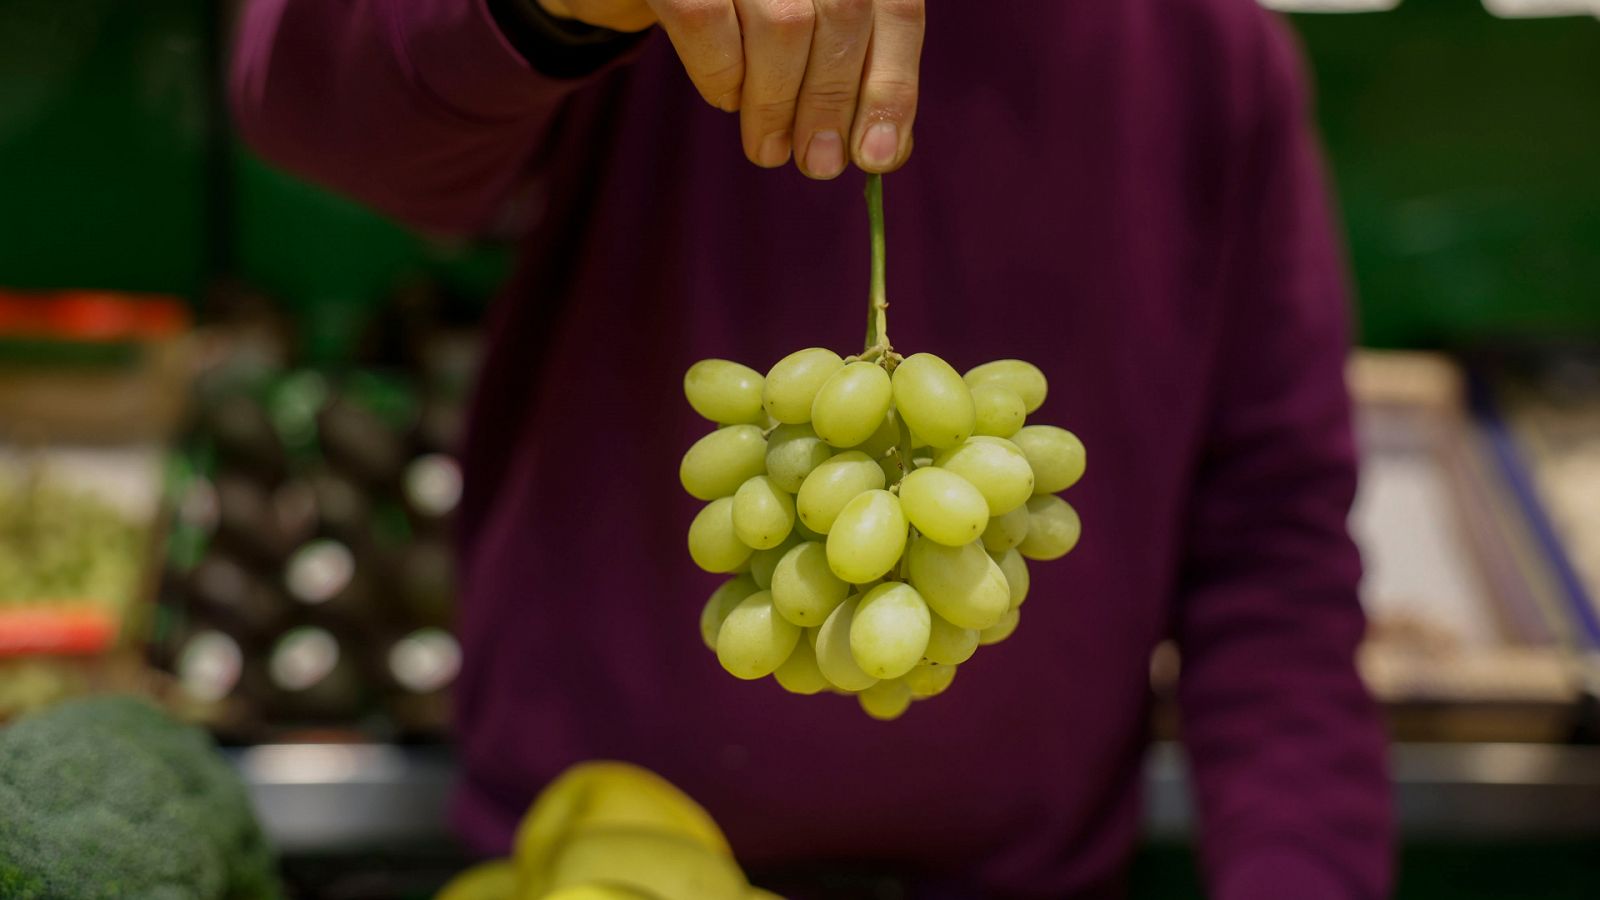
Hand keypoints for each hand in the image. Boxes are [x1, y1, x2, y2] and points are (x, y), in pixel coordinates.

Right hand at [539, 0, 923, 178]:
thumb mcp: (803, 38)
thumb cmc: (740, 14)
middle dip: (833, 103)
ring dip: (778, 104)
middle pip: (843, 17)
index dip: (893, 84)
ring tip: (769, 147)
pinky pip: (709, 26)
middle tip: (818, 163)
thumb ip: (850, 77)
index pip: (895, 6)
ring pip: (784, 26)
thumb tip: (885, 149)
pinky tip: (726, 99)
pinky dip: (722, 78)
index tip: (878, 156)